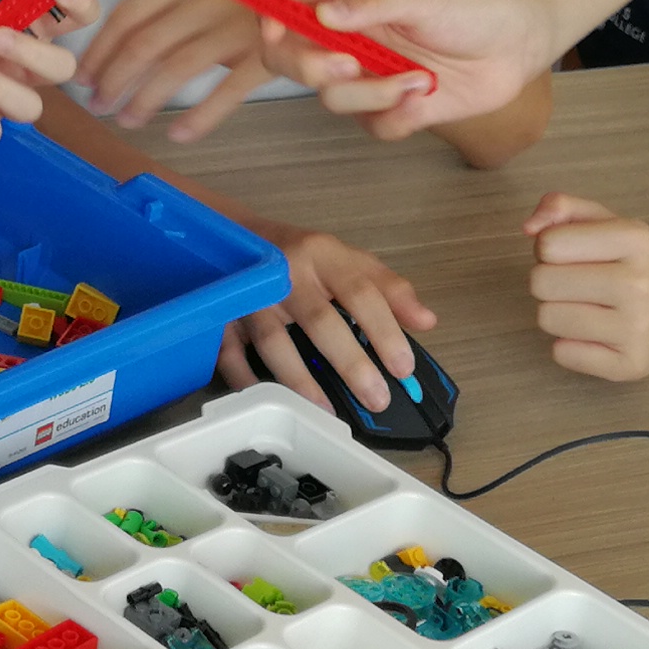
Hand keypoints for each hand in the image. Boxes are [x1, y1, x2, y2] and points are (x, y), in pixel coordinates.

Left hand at [75, 0, 345, 140]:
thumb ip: (178, 4)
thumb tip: (126, 39)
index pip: (129, 13)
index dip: (101, 48)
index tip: (82, 74)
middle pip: (146, 43)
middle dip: (114, 78)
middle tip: (96, 105)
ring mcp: (240, 23)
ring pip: (178, 68)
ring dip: (145, 99)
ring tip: (127, 120)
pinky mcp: (271, 52)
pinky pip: (227, 91)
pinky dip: (199, 116)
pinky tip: (178, 135)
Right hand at [216, 228, 435, 412]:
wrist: (236, 235)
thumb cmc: (302, 256)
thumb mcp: (348, 261)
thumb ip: (389, 289)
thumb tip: (427, 321)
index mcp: (323, 255)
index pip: (360, 291)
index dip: (384, 330)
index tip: (403, 368)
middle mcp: (284, 273)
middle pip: (319, 320)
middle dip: (350, 363)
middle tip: (376, 399)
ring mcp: (249, 296)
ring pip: (273, 341)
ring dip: (301, 381)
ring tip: (328, 413)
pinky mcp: (221, 317)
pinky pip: (230, 355)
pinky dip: (248, 382)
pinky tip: (272, 404)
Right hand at [252, 0, 554, 139]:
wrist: (520, 42)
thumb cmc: (472, 4)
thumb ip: (372, 4)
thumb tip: (322, 14)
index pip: (288, 0)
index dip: (270, 13)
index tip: (275, 28)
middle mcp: (350, 37)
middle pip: (291, 59)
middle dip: (310, 68)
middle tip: (347, 67)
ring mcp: (370, 74)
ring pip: (332, 98)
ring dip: (371, 95)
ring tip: (418, 81)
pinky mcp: (393, 107)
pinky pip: (373, 126)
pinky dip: (397, 117)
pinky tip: (427, 97)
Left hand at [523, 193, 648, 380]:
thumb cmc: (630, 261)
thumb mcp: (602, 221)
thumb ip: (560, 207)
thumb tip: (528, 227)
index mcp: (636, 239)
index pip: (547, 244)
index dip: (549, 248)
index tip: (574, 254)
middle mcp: (641, 284)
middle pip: (541, 283)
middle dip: (550, 281)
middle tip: (579, 283)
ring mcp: (638, 329)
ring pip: (547, 319)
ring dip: (558, 312)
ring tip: (589, 307)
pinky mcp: (630, 365)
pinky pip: (562, 354)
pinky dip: (570, 344)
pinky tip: (597, 333)